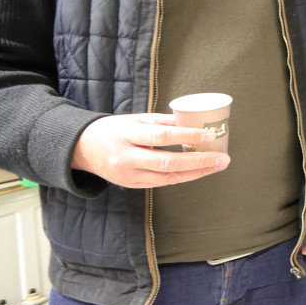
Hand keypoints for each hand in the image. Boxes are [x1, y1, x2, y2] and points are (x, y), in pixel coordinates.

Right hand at [72, 114, 228, 187]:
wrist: (82, 149)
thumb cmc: (113, 130)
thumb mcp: (134, 119)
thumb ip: (162, 122)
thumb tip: (192, 121)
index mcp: (126, 135)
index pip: (160, 136)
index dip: (186, 136)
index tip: (209, 134)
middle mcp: (126, 158)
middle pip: (167, 162)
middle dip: (198, 161)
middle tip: (222, 158)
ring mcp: (129, 175)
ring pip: (167, 177)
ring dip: (196, 172)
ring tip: (217, 165)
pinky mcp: (132, 185)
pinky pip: (162, 182)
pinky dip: (183, 176)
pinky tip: (199, 171)